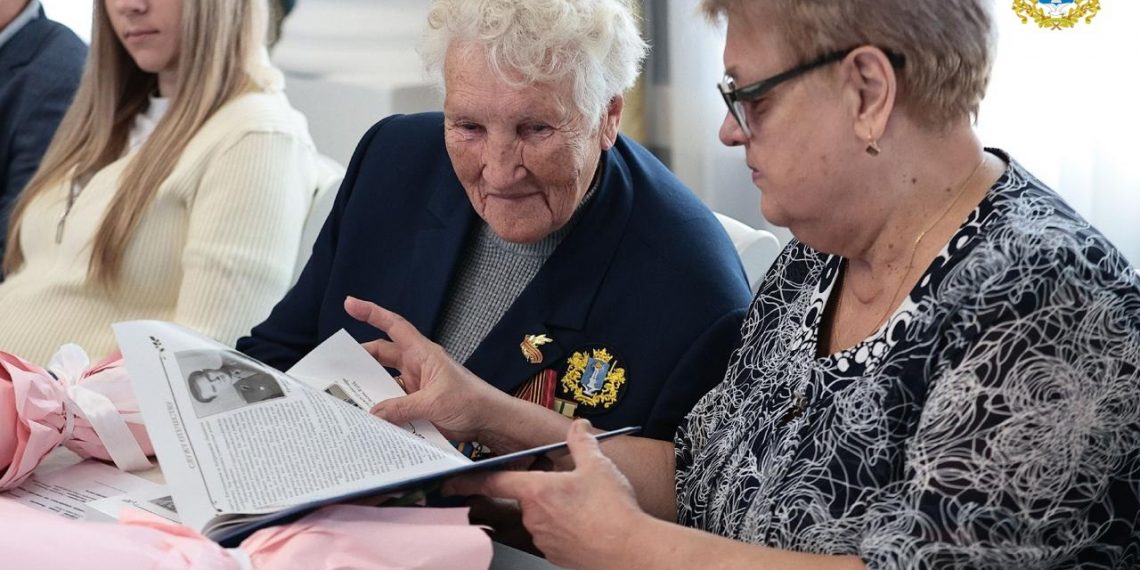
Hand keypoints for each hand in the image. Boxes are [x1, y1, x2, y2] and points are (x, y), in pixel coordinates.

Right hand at [344, 296, 508, 442]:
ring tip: (346, 397)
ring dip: (370, 389)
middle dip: (359, 358)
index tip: (350, 303)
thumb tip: (373, 413)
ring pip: (385, 381)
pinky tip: (370, 420)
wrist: (491, 420)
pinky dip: (382, 409)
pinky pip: (393, 403)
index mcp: (422, 354)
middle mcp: (417, 366)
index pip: (393, 326)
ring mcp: (416, 385)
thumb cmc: (472, 401)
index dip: (372, 313)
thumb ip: (402, 408)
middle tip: (335, 366)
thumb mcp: (434, 403)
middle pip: (381, 355)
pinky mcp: (418, 404)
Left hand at [447, 420, 645, 568]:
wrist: (629, 550)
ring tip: (583, 506)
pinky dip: (563, 528)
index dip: (470, 479)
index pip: (494, 481)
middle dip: (539, 492)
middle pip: (523, 499)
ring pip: (539, 518)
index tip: (453, 479)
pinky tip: (585, 524)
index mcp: (537, 491)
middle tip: (565, 489)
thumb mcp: (598, 466)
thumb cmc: (613, 512)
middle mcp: (533, 517)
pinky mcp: (555, 555)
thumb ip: (582, 442)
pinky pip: (551, 536)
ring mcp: (542, 539)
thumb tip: (578, 427)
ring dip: (553, 510)